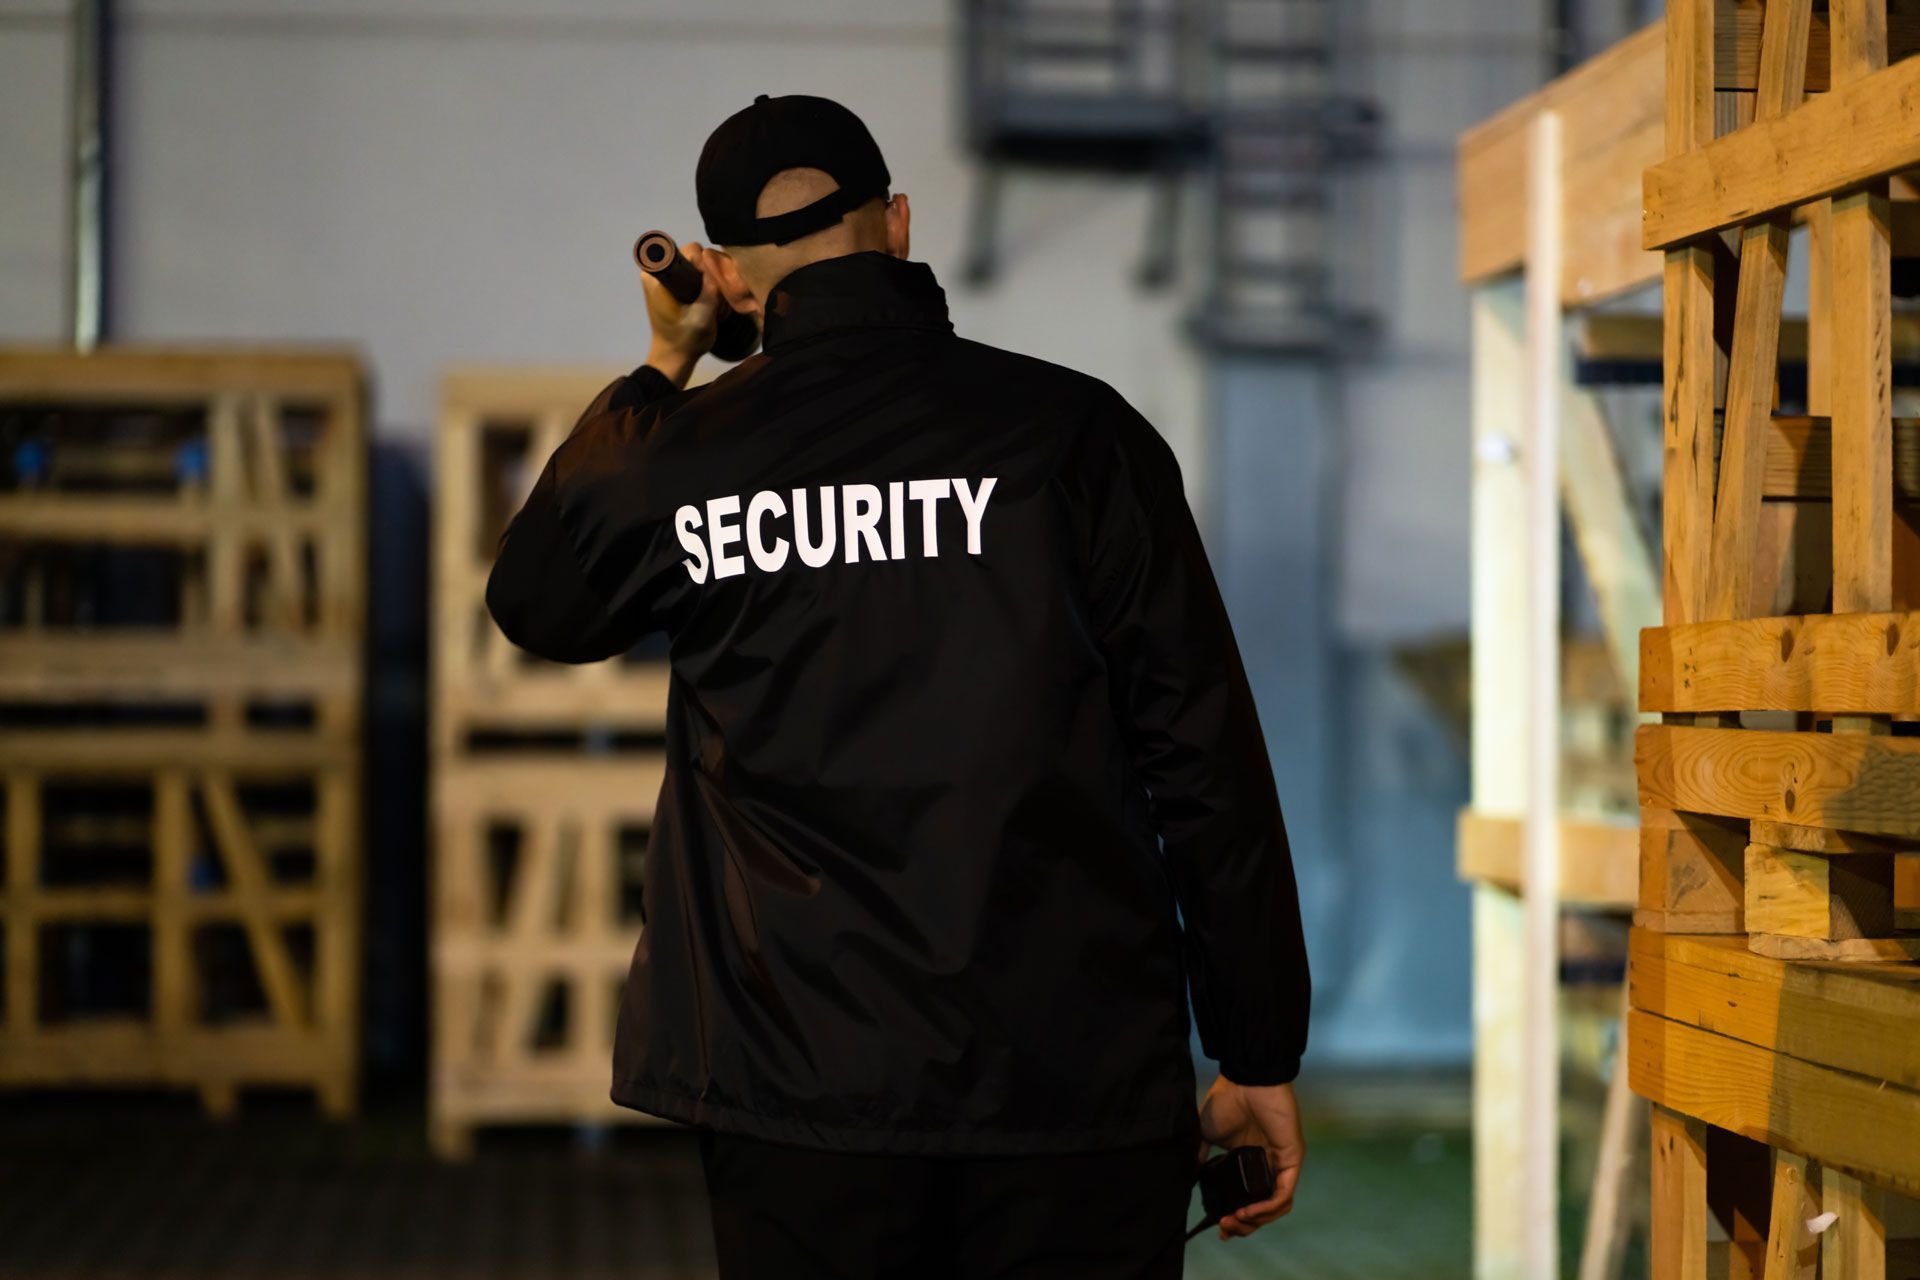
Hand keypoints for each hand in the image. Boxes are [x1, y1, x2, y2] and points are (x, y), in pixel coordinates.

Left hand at [641, 240, 726, 387]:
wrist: (674, 357)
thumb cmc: (685, 340)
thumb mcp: (702, 316)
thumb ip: (710, 289)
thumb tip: (718, 265)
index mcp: (658, 276)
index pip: (691, 251)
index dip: (707, 266)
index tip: (712, 287)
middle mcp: (659, 271)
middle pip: (697, 258)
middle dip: (711, 278)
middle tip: (716, 302)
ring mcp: (667, 278)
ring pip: (700, 268)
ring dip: (712, 287)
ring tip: (714, 309)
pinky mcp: (674, 286)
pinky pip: (697, 277)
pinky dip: (708, 291)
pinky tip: (711, 308)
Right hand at [1197, 1077, 1303, 1239]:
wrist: (1245, 1079)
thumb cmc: (1227, 1100)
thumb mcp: (1205, 1133)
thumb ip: (1199, 1155)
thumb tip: (1189, 1178)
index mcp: (1249, 1161)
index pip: (1248, 1199)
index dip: (1236, 1218)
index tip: (1219, 1228)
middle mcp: (1268, 1166)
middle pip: (1263, 1209)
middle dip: (1245, 1226)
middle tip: (1225, 1228)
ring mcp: (1282, 1164)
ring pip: (1276, 1207)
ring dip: (1256, 1220)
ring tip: (1235, 1221)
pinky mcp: (1292, 1159)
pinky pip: (1284, 1194)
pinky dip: (1267, 1207)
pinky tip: (1248, 1210)